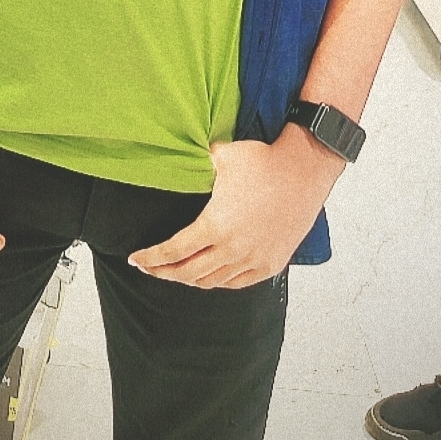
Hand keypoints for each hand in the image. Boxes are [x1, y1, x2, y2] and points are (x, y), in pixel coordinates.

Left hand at [126, 130, 343, 289]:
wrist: (304, 170)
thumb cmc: (264, 161)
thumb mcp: (220, 156)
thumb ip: (194, 163)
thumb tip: (174, 155)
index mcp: (215, 225)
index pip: (173, 252)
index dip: (151, 259)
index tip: (136, 260)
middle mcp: (233, 249)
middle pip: (188, 273)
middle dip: (164, 273)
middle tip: (149, 269)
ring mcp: (254, 259)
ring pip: (212, 282)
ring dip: (190, 279)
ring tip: (176, 272)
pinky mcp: (270, 264)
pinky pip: (237, 283)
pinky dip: (218, 282)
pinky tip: (209, 276)